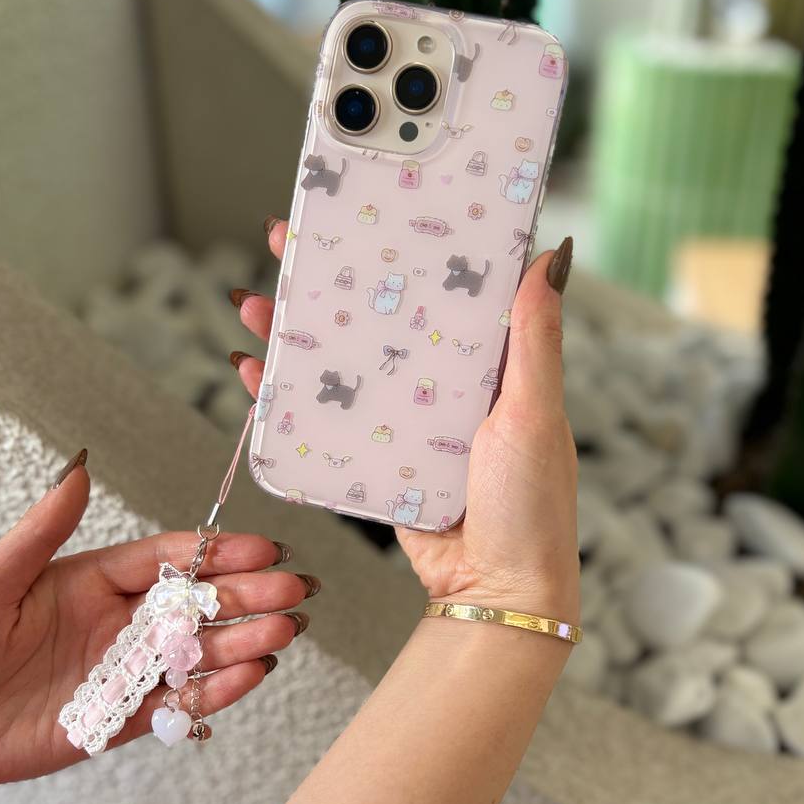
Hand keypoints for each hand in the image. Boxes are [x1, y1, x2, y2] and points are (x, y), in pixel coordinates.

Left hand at [0, 453, 315, 803]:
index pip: (167, 560)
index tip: (262, 547)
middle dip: (246, 596)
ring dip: (242, 643)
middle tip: (294, 590)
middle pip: (195, 605)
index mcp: (92, 581)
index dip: (216, 553)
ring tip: (284, 633)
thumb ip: (40, 531)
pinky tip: (249, 676)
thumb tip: (76, 468)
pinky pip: (177, 704)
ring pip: (196, 654)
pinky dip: (214, 693)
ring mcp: (122, 672)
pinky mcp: (119, 720)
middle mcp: (116, 622)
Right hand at [231, 219, 577, 618]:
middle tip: (288, 243)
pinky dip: (291, 401)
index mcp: (490, 364)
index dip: (405, 246)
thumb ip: (533, 338)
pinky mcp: (379, 464)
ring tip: (256, 304)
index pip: (442, 288)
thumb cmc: (531, 506)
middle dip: (331, 282)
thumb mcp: (534, 412)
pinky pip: (330, 423)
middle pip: (379, 319)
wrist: (496, 595)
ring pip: (346, 366)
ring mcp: (408, 426)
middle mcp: (446, 387)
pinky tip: (257, 377)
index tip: (366, 209)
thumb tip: (547, 254)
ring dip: (298, 336)